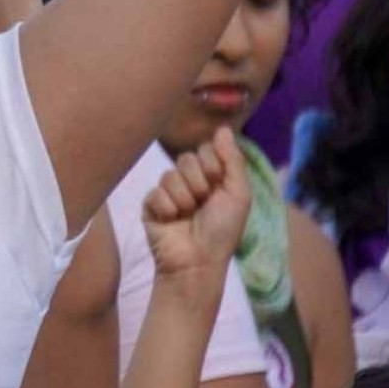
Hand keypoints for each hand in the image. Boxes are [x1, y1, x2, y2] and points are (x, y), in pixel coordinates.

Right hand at [142, 126, 252, 280]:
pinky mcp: (150, 204)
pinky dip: (166, 208)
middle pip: (185, 159)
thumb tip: (224, 128)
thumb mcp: (238, 194)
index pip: (205, 149)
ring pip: (169, 175)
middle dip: (197, 182)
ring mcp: (168, 192)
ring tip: (186, 216)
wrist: (196, 260)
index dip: (212, 164)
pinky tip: (171, 220)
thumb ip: (233, 160)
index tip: (218, 184)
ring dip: (183, 198)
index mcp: (212, 177)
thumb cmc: (222, 230)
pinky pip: (154, 192)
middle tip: (203, 203)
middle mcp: (190, 181)